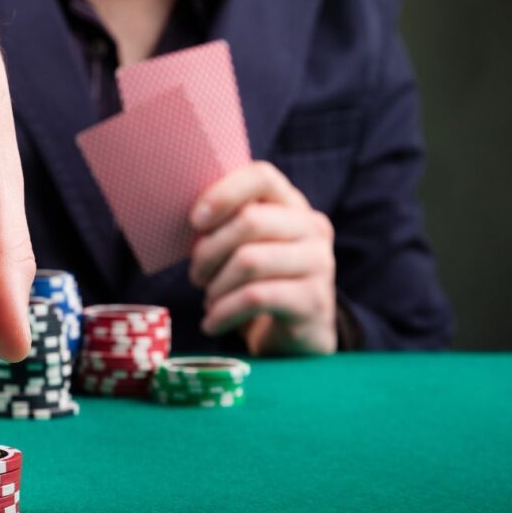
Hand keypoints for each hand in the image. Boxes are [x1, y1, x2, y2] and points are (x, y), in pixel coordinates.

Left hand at [188, 161, 335, 354]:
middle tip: (196, 275)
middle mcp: (312, 228)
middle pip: (250, 220)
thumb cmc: (260, 283)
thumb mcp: (247, 247)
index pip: (262, 177)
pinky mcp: (314, 300)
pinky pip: (255, 297)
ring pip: (249, 261)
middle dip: (209, 251)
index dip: (223, 193)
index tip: (195, 221)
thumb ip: (228, 225)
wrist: (297, 336)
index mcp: (292, 205)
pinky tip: (212, 323)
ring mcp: (318, 263)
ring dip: (216, 286)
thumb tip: (192, 219)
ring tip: (209, 301)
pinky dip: (223, 312)